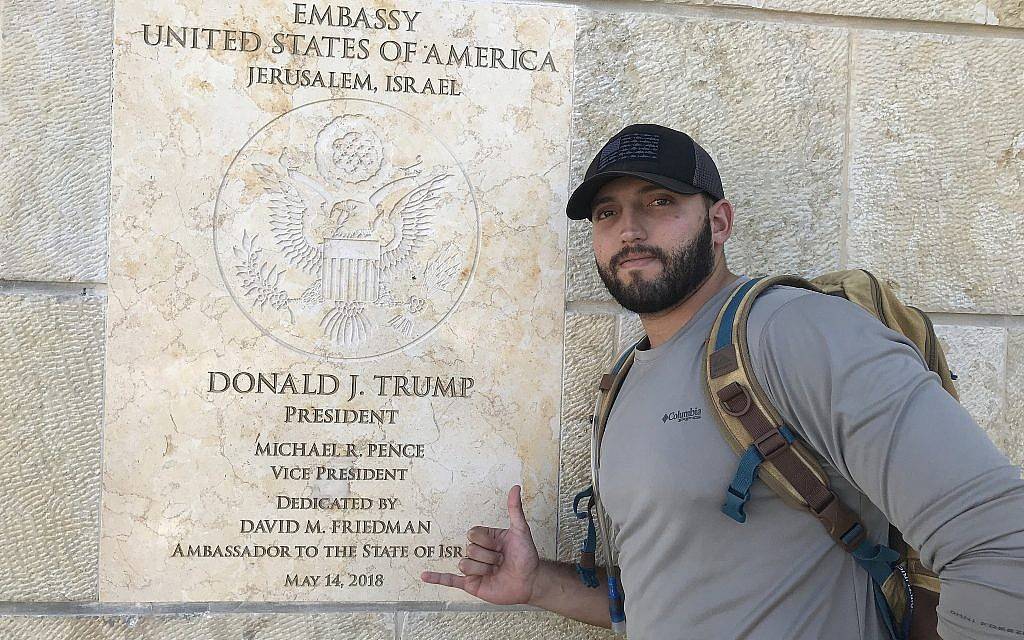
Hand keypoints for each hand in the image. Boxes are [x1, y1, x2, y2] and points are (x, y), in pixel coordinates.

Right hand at [421, 485, 539, 604]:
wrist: (530, 581)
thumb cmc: (526, 556)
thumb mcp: (520, 530)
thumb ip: (514, 509)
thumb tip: (515, 487)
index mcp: (485, 538)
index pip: (473, 534)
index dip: (487, 541)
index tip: (502, 546)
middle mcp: (477, 552)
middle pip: (469, 549)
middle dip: (489, 557)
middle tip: (502, 561)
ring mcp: (473, 569)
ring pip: (464, 564)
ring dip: (483, 569)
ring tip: (495, 572)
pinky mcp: (471, 584)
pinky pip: (450, 580)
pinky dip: (436, 578)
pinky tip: (424, 575)